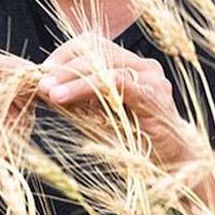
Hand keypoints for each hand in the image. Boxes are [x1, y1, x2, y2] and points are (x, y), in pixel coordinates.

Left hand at [37, 34, 190, 166]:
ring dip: (72, 78)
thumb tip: (46, 89)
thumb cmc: (137, 145)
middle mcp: (144, 67)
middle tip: (41, 83)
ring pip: (104, 66)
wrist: (173, 169)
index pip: (93, 44)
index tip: (44, 72)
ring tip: (50, 92)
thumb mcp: (101, 117)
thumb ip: (80, 101)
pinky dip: (87, 88)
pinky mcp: (153, 97)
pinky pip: (117, 83)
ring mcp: (152, 80)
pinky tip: (66, 98)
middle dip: (64, 66)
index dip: (65, 53)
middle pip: (96, 50)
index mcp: (133, 66)